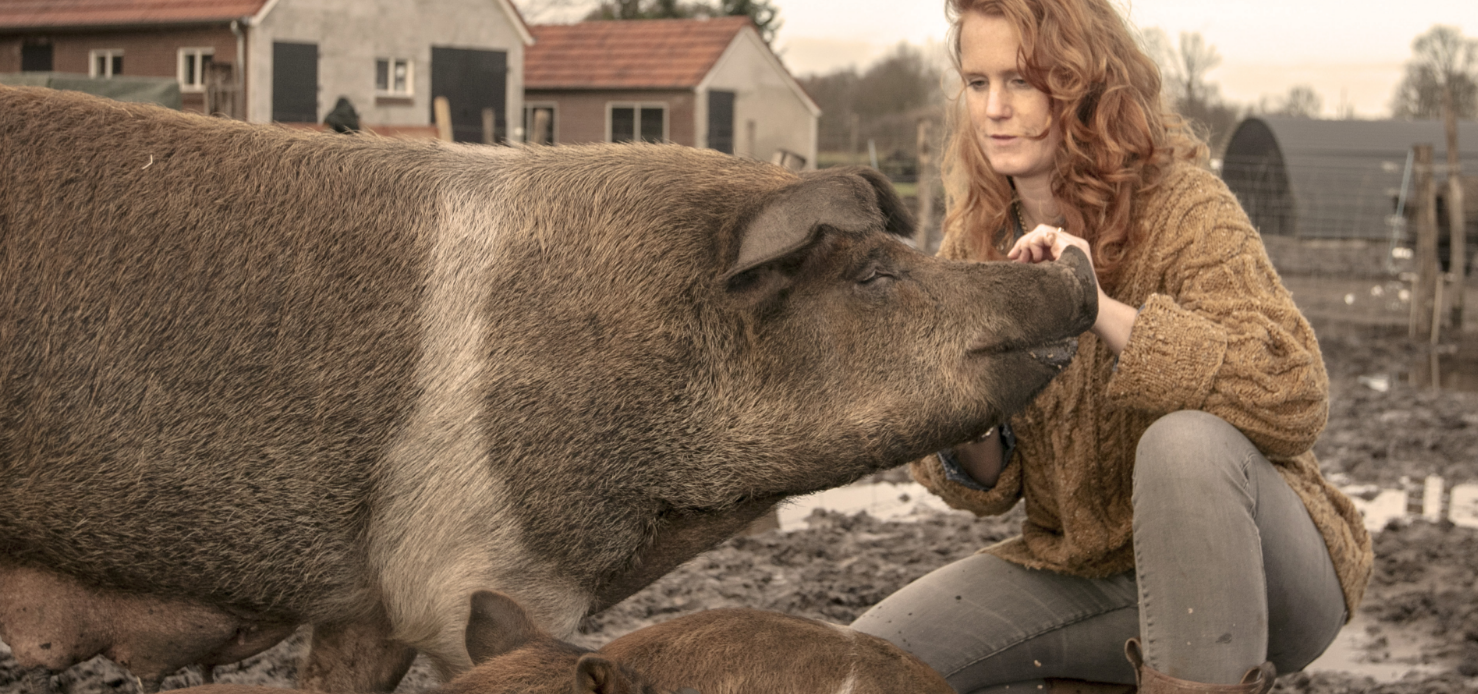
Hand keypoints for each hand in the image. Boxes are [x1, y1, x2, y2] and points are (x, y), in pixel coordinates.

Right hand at [1007, 223, 1136, 354]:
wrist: (1096, 310)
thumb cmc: (1075, 298)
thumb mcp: (1053, 277)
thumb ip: (1039, 261)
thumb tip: (1021, 254)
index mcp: (1071, 246)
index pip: (1043, 232)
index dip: (1029, 243)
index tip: (1024, 260)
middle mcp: (1073, 243)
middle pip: (1042, 233)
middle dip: (1025, 244)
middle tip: (1014, 258)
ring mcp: (1072, 249)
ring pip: (1043, 240)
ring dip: (1028, 250)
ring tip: (1018, 262)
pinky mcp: (1068, 257)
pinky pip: (1048, 250)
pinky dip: (1035, 255)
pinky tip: (1026, 264)